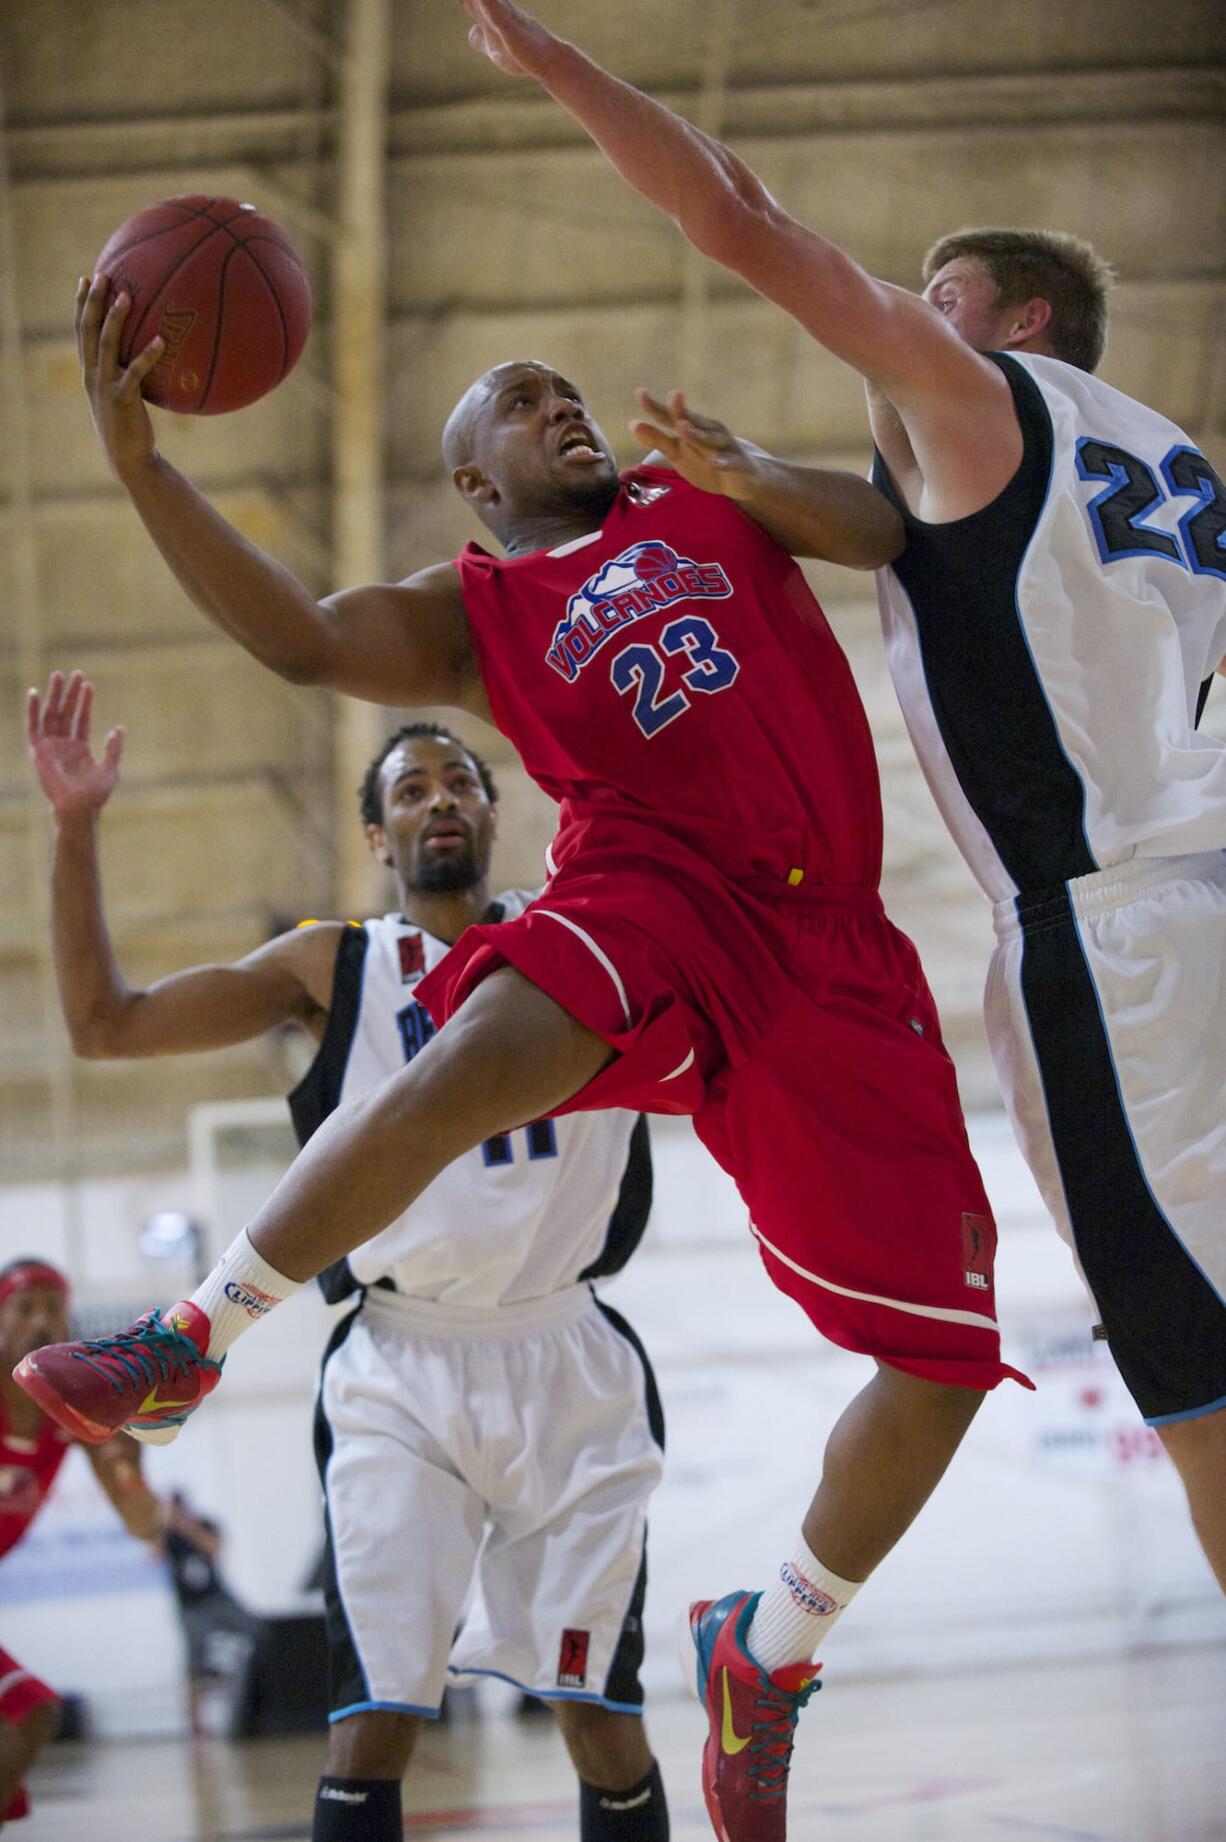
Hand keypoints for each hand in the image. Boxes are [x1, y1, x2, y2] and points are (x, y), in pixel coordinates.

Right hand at [27, 671, 124, 819]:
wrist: (79, 808)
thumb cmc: (95, 795)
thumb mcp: (110, 769)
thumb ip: (113, 748)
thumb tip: (118, 728)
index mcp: (79, 748)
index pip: (81, 718)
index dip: (85, 701)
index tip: (88, 684)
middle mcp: (63, 745)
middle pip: (66, 712)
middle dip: (70, 693)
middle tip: (76, 673)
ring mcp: (50, 746)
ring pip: (51, 714)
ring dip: (54, 695)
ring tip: (58, 675)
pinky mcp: (38, 751)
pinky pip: (33, 727)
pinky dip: (32, 710)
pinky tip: (35, 693)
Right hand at [75, 274, 163, 481]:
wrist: (127, 457)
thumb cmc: (129, 424)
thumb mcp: (124, 393)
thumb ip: (129, 370)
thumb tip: (154, 345)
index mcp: (90, 371)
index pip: (81, 331)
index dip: (81, 305)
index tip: (85, 279)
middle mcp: (92, 375)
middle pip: (88, 331)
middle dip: (92, 302)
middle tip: (100, 275)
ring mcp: (105, 386)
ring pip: (107, 346)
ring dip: (115, 319)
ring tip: (126, 296)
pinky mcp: (122, 400)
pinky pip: (135, 374)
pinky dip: (146, 356)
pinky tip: (161, 340)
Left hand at [460, 0, 559, 78]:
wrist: (546, 62)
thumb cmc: (522, 53)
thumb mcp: (494, 47)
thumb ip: (481, 38)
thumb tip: (472, 32)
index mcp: (487, 12)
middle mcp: (494, 7)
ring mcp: (502, 15)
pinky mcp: (510, 27)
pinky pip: (495, 11)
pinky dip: (487, 2)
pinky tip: (481, 0)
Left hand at [631, 389, 763, 500]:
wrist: (746, 477)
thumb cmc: (708, 461)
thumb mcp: (679, 452)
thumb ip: (658, 440)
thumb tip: (632, 424)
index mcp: (693, 428)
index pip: (670, 416)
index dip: (655, 406)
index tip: (639, 393)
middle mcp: (708, 432)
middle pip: (690, 421)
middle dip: (680, 411)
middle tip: (672, 395)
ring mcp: (724, 447)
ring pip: (709, 440)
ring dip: (696, 434)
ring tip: (683, 428)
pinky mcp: (737, 464)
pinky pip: (729, 463)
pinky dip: (722, 462)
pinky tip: (714, 462)